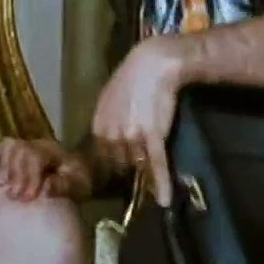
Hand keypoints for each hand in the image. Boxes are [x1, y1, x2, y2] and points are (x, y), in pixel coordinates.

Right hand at [0, 138, 92, 201]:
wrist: (83, 167)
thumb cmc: (80, 180)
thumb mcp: (79, 186)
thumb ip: (64, 187)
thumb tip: (44, 189)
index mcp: (55, 152)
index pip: (37, 157)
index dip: (29, 176)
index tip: (28, 197)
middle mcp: (39, 144)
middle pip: (20, 149)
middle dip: (15, 173)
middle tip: (13, 196)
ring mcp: (28, 145)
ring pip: (10, 145)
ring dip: (3, 165)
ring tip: (1, 184)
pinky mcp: (18, 151)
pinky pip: (1, 147)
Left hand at [90, 35, 183, 206]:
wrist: (153, 64)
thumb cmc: (132, 77)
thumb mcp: (111, 99)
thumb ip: (108, 122)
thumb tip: (108, 138)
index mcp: (99, 127)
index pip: (103, 158)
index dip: (114, 167)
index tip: (122, 174)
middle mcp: (111, 136)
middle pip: (120, 165)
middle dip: (129, 172)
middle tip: (140, 182)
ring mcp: (131, 137)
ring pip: (138, 167)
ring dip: (146, 179)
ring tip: (154, 195)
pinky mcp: (153, 137)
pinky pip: (156, 165)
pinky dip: (161, 183)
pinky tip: (165, 200)